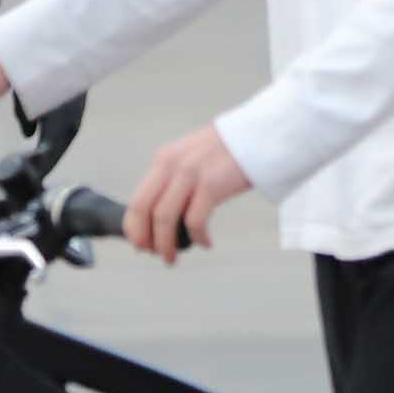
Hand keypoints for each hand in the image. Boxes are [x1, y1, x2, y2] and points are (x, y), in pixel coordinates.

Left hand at [121, 125, 254, 262]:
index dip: (134, 228)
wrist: (259, 135)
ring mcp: (190, 174)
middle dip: (146, 239)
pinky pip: (195, 221)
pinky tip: (205, 242)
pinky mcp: (211, 184)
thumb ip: (176, 181)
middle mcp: (171, 165)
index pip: (137, 199)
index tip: (139, 245)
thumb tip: (166, 218)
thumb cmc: (229, 152)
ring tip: (173, 257)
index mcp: (164, 160)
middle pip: (144, 210)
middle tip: (156, 255)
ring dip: (166, 244)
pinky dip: (197, 237)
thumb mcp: (192, 158)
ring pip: (164, 218)